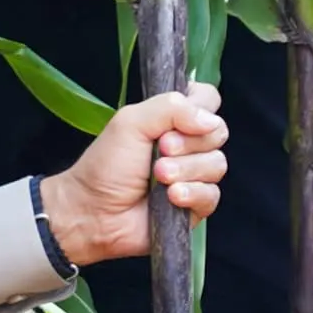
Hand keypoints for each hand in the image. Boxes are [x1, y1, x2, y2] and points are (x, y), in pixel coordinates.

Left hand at [41, 85, 227, 263]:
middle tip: (161, 149)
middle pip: (218, 133)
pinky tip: (171, 198)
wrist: (94, 213)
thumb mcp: (131, 123)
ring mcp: (194, 176)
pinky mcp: (196, 206)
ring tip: (159, 177)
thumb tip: (211, 120)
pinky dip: (191, 194)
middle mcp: (188, 145)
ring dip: (186, 170)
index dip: (202, 107)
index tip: (179, 119)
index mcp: (173, 120)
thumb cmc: (105, 166)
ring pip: (216, 164)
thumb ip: (171, 108)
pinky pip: (212, 195)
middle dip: (189, 142)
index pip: (208, 100)